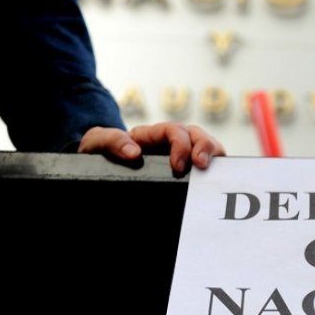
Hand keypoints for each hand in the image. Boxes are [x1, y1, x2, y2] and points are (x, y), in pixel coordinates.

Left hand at [78, 123, 225, 171]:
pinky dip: (218, 172)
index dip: (181, 145)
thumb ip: (111, 141)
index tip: (178, 166)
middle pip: (197, 135)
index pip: (174, 131)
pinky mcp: (186, 174)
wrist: (98, 174)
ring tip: (213, 173)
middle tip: (201, 166)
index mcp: (151, 135)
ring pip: (208, 149)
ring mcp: (180, 157)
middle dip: (204, 147)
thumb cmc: (99, 154)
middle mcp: (170, 143)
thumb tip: (134, 153)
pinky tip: (217, 184)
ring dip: (215, 157)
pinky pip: (208, 169)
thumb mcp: (96, 143)